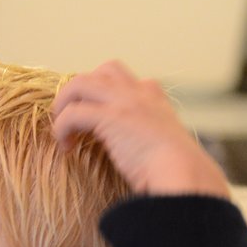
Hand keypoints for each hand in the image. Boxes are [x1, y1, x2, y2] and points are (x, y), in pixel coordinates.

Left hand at [51, 60, 229, 197]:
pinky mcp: (111, 117)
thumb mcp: (161, 144)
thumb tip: (131, 153)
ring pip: (79, 82)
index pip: (120, 79)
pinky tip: (66, 148)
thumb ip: (145, 137)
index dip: (99, 95)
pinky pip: (72, 113)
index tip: (90, 120)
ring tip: (61, 129)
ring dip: (63, 103)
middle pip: (100, 71)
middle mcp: (139, 92)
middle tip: (71, 119)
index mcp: (153, 97)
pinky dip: (61, 128)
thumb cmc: (175, 171)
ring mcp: (125, 101)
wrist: (185, 175)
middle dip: (80, 91)